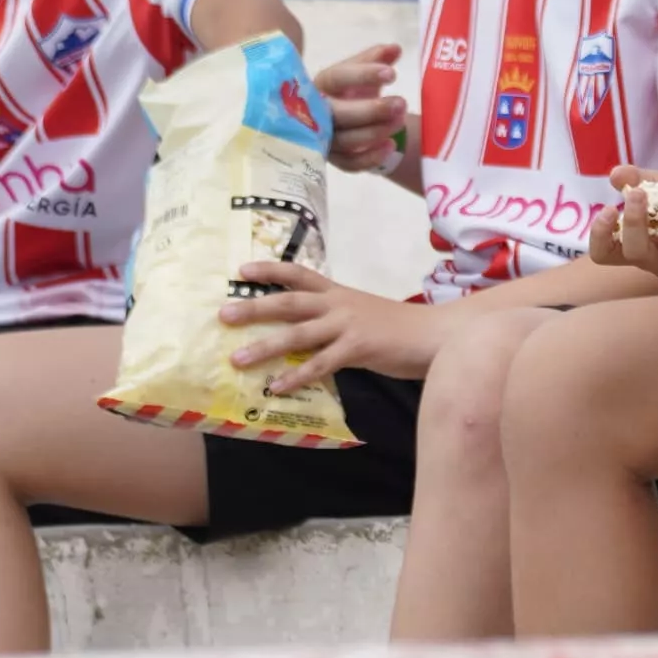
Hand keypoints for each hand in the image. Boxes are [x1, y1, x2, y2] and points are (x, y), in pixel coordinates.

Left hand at [216, 258, 405, 394]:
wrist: (435, 335)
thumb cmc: (400, 328)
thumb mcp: (363, 314)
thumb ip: (335, 321)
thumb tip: (306, 335)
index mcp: (339, 293)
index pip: (299, 274)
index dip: (270, 270)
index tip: (241, 270)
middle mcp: (338, 304)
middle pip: (289, 301)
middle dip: (254, 307)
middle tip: (223, 313)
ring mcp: (347, 325)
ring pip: (297, 334)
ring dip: (264, 347)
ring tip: (237, 358)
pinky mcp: (357, 348)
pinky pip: (319, 364)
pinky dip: (296, 376)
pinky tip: (276, 387)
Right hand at [315, 43, 414, 186]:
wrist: (348, 119)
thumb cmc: (353, 90)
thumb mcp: (363, 71)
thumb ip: (377, 58)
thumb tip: (394, 48)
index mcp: (322, 84)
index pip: (337, 78)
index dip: (363, 75)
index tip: (392, 73)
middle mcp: (316, 112)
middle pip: (338, 113)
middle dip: (372, 109)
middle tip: (402, 103)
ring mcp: (323, 138)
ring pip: (345, 139)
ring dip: (375, 131)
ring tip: (401, 121)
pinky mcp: (335, 159)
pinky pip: (350, 164)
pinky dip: (371, 157)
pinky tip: (391, 146)